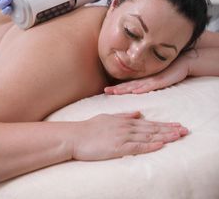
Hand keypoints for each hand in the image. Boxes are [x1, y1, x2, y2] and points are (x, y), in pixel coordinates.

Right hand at [72, 111, 187, 160]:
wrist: (76, 135)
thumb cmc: (90, 127)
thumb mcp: (108, 117)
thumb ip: (124, 115)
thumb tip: (138, 112)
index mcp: (125, 121)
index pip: (148, 123)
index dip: (163, 125)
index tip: (176, 125)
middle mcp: (126, 127)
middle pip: (152, 129)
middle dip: (169, 129)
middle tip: (184, 130)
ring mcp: (123, 136)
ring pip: (148, 136)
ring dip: (164, 136)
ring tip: (178, 136)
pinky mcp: (118, 147)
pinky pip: (137, 146)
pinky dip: (150, 146)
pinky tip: (160, 145)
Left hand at [104, 55, 189, 94]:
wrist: (184, 62)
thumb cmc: (171, 71)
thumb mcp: (157, 79)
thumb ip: (148, 84)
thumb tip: (138, 91)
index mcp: (144, 79)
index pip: (128, 85)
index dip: (117, 87)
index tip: (105, 90)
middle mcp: (146, 79)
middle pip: (129, 85)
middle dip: (117, 88)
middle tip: (105, 91)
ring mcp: (153, 79)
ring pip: (137, 85)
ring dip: (125, 89)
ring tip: (114, 92)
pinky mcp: (162, 80)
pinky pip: (151, 85)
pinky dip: (143, 89)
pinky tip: (135, 92)